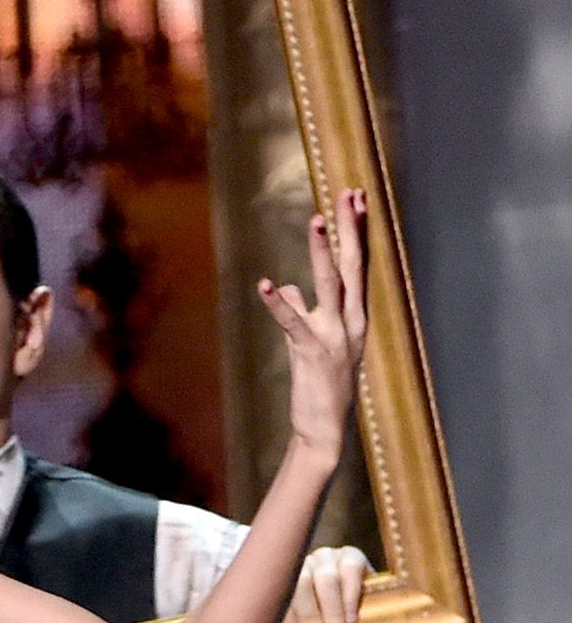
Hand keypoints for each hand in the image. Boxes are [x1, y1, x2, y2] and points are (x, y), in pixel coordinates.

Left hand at [257, 188, 368, 463]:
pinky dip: (279, 303)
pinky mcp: (311, 352)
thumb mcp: (310, 343)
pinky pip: (293, 322)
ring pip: (330, 285)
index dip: (356, 233)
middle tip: (349, 193)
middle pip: (352, 265)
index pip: (358, 266)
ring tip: (316, 220)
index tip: (356, 200)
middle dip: (350, 229)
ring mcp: (334, 336)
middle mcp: (351, 322)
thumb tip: (287, 286)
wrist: (323, 429)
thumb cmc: (320, 386)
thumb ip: (300, 312)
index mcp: (354, 317)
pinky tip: (266, 284)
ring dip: (322, 252)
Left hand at [258, 545, 409, 622]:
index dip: (280, 615)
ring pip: (324, 576)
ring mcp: (320, 561)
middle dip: (310, 617)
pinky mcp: (350, 558)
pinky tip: (353, 618)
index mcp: (267, 593)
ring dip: (332, 611)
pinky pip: (350, 566)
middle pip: (296, 581)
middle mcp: (290, 571)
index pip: (266, 593)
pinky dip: (351, 594)